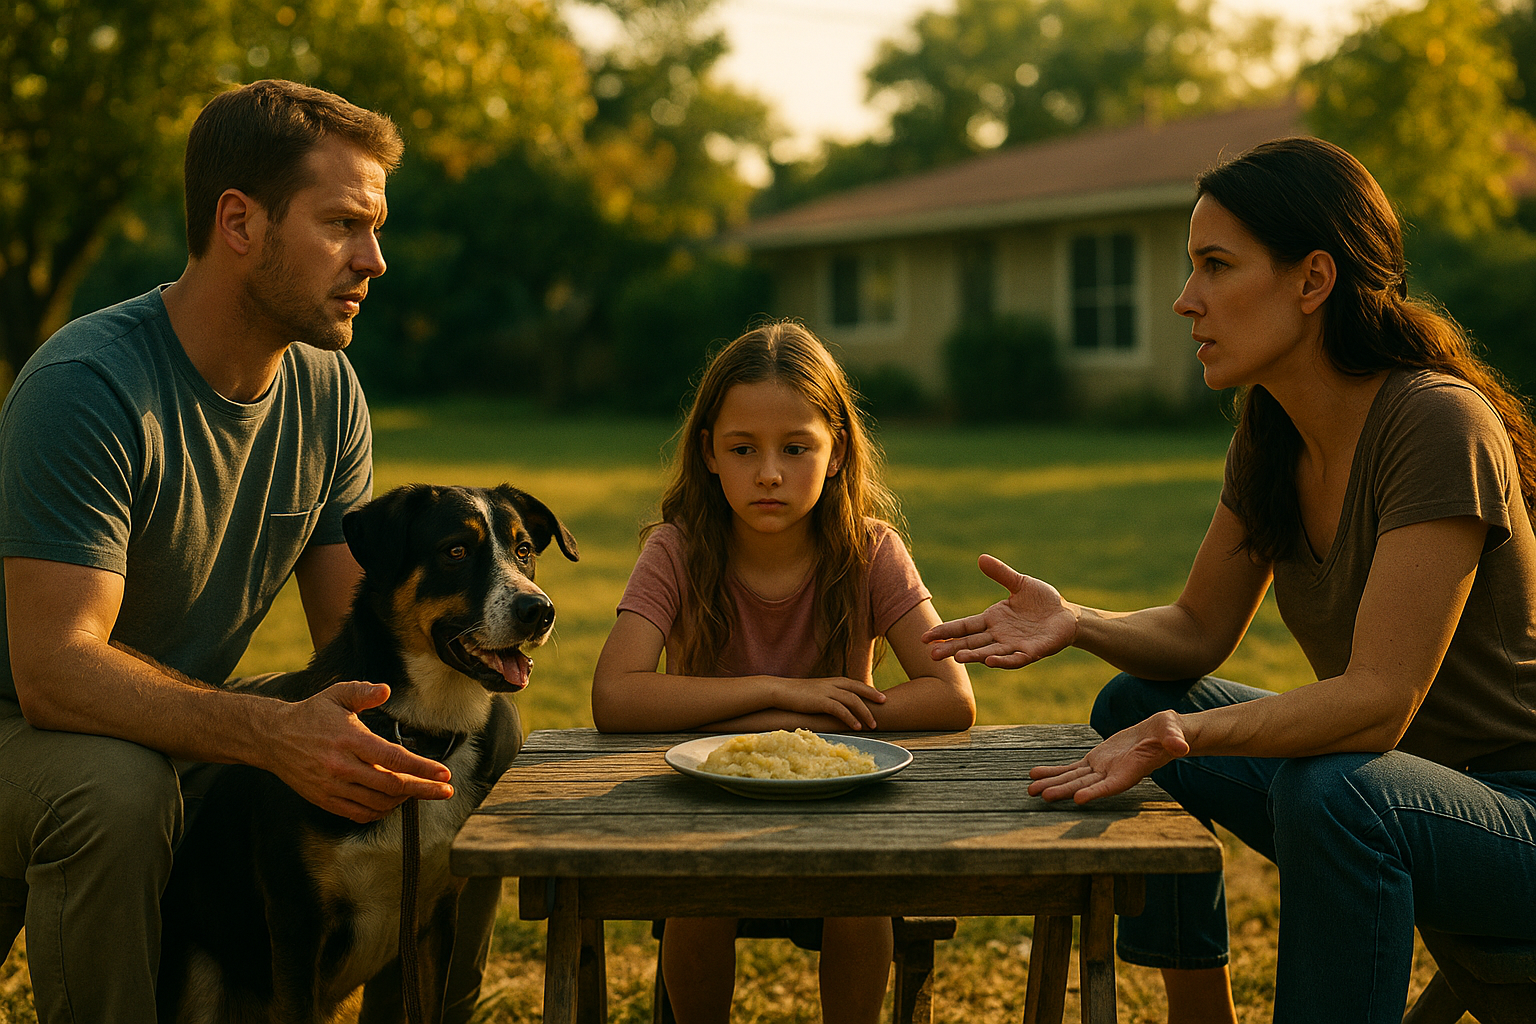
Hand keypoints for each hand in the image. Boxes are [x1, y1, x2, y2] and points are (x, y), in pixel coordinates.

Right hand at [261, 682, 455, 822]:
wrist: (273, 738)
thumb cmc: (311, 714)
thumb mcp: (336, 694)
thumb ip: (363, 691)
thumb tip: (386, 689)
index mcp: (350, 740)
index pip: (394, 759)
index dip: (422, 768)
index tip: (444, 773)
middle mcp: (342, 766)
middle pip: (392, 785)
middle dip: (424, 789)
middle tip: (446, 790)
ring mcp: (333, 787)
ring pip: (378, 803)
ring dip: (404, 800)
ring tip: (420, 791)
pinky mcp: (325, 800)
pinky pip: (360, 814)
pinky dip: (381, 812)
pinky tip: (393, 802)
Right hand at [770, 676, 886, 729]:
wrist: (779, 691)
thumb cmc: (796, 694)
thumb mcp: (815, 692)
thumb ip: (827, 695)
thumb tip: (836, 705)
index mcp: (832, 680)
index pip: (855, 684)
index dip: (869, 689)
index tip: (880, 696)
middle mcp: (832, 683)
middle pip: (858, 689)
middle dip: (873, 696)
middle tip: (885, 703)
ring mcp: (826, 691)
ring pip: (852, 700)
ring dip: (864, 713)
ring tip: (873, 724)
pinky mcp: (820, 701)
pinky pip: (840, 709)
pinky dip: (850, 718)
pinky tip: (857, 726)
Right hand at [921, 554, 1077, 667]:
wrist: (1067, 615)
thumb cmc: (1042, 601)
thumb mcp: (1020, 583)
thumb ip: (1001, 574)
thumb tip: (981, 558)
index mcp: (992, 619)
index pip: (963, 627)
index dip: (945, 632)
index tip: (926, 637)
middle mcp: (998, 635)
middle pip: (970, 643)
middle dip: (951, 649)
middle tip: (932, 655)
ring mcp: (1013, 645)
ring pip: (988, 652)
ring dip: (973, 656)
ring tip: (957, 658)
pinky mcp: (1031, 652)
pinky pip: (1015, 658)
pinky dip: (1003, 660)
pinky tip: (991, 661)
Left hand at [1027, 711, 1189, 803]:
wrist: (1163, 734)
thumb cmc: (1171, 734)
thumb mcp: (1173, 733)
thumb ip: (1175, 740)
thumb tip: (1180, 746)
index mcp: (1131, 771)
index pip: (1112, 784)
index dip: (1097, 792)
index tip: (1079, 799)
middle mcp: (1113, 774)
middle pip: (1086, 785)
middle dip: (1064, 790)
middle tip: (1043, 796)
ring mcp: (1102, 768)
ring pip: (1073, 778)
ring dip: (1053, 783)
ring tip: (1030, 790)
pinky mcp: (1095, 760)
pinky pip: (1071, 767)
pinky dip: (1054, 771)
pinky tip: (1035, 773)